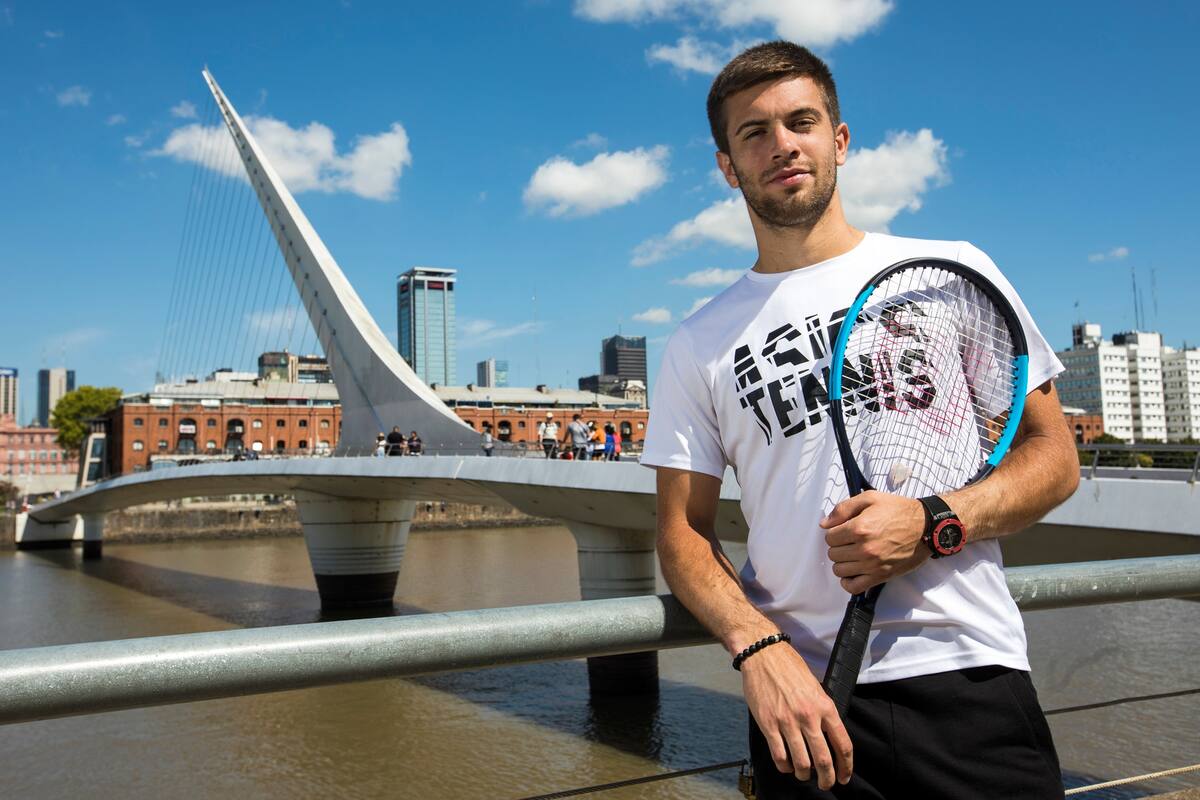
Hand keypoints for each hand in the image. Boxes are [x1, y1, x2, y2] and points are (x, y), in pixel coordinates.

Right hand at [741, 643, 852, 789]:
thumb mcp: (816, 687)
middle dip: (827, 779)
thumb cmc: (790, 668)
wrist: (764, 654)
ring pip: (802, 763)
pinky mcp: (768, 724)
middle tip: (825, 783)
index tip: (844, 776)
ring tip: (803, 775)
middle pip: (824, 760)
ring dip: (804, 775)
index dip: (846, 767)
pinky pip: (779, 756)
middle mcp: (809, 717)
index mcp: (825, 707)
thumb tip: (828, 734)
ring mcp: (787, 722)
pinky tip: (786, 766)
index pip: (842, 745)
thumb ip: (823, 711)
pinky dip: (785, 767)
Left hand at [820, 491, 928, 593]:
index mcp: (860, 528)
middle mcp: (864, 548)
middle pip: (833, 554)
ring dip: (843, 562)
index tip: (844, 530)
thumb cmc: (899, 510)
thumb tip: (824, 524)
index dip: (835, 532)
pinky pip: (853, 587)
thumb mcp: (870, 498)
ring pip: (839, 570)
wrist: (926, 527)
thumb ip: (843, 509)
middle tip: (850, 541)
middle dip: (839, 546)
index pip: (829, 537)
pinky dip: (848, 581)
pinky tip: (854, 571)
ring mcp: (872, 565)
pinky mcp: (881, 576)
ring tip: (853, 554)